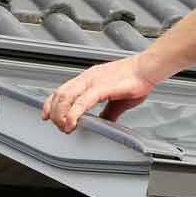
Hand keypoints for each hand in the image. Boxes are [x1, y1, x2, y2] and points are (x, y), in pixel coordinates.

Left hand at [41, 55, 160, 132]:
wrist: (148, 68)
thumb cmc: (136, 79)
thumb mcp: (118, 99)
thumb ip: (109, 111)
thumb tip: (105, 122)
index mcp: (89, 78)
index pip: (62, 90)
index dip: (51, 104)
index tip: (47, 116)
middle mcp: (87, 78)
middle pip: (59, 94)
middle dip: (55, 113)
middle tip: (59, 127)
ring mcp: (92, 81)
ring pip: (65, 97)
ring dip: (61, 115)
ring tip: (64, 127)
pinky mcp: (101, 87)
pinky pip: (82, 102)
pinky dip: (73, 114)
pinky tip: (72, 123)